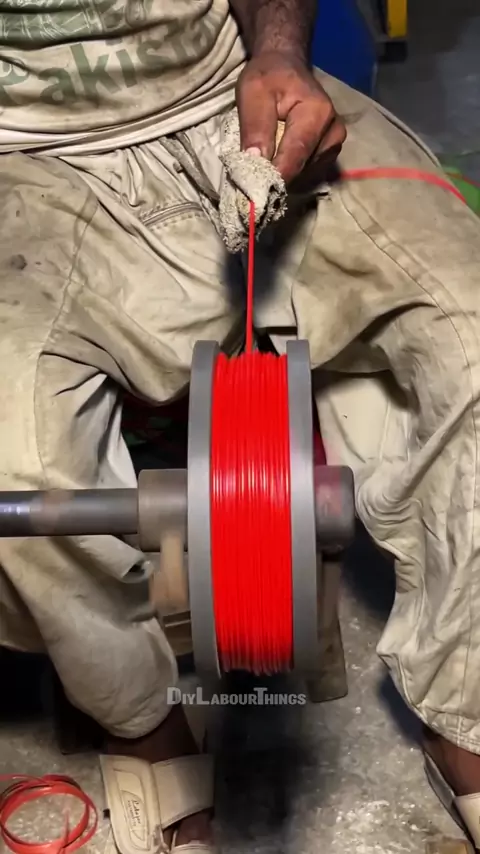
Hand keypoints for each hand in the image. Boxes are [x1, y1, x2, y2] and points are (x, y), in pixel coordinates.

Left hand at [236, 52, 345, 184]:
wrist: (286, 67)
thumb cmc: (269, 77)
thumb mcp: (252, 92)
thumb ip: (255, 126)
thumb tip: (255, 162)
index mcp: (317, 113)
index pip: (296, 155)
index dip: (274, 177)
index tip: (253, 194)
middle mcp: (333, 132)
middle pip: (300, 169)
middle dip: (274, 177)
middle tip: (248, 175)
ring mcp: (333, 145)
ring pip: (302, 175)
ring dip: (280, 173)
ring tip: (263, 161)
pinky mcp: (328, 154)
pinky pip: (306, 173)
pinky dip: (288, 171)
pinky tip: (276, 159)